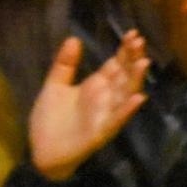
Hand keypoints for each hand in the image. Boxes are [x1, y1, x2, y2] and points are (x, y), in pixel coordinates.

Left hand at [29, 33, 149, 181]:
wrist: (42, 152)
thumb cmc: (49, 120)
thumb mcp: (54, 87)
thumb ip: (65, 65)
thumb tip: (73, 38)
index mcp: (96, 86)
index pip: (115, 64)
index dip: (125, 50)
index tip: (133, 34)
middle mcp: (106, 98)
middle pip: (124, 75)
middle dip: (133, 59)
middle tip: (140, 42)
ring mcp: (106, 114)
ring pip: (125, 95)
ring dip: (136, 80)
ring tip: (143, 63)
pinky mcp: (101, 131)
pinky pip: (117, 119)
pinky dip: (127, 110)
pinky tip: (137, 99)